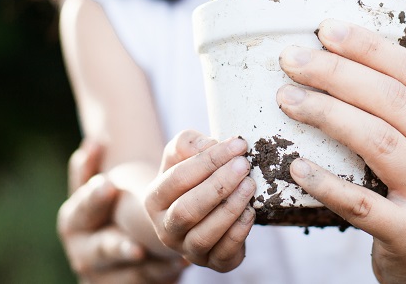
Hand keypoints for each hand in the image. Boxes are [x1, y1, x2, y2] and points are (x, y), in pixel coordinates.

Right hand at [59, 141, 187, 283]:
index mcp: (75, 221)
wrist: (120, 249)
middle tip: (136, 243)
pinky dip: (160, 273)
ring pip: (125, 271)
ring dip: (152, 266)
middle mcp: (84, 252)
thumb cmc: (107, 208)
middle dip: (117, 246)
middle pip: (100, 249)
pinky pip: (145, 281)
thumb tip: (95, 140)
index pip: (81, 210)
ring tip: (166, 257)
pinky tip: (177, 264)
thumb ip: (92, 166)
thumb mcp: (96, 188)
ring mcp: (104, 276)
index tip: (109, 185)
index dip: (94, 199)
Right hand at [145, 131, 256, 271]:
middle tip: (244, 165)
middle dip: (218, 186)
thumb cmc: (193, 176)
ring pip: (204, 235)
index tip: (237, 145)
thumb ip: (188, 143)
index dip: (208, 160)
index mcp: (154, 199)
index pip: (178, 178)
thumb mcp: (183, 154)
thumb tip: (208, 144)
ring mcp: (187, 250)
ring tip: (249, 185)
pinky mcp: (213, 262)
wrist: (200, 210)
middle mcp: (166, 228)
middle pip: (187, 210)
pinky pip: (223, 253)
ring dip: (230, 208)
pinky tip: (251, 211)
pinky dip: (238, 232)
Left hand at [275, 19, 405, 282]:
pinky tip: (295, 166)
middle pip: (392, 101)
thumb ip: (400, 103)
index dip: (367, 46)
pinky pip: (361, 204)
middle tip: (292, 60)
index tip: (325, 29)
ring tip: (287, 100)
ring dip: (327, 115)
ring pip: (379, 143)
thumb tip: (332, 51)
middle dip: (336, 73)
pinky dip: (325, 182)